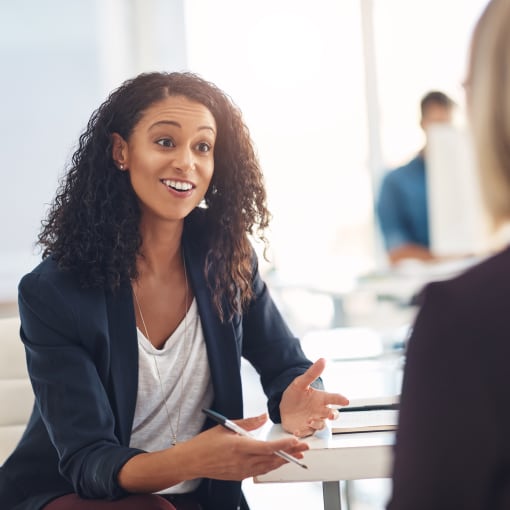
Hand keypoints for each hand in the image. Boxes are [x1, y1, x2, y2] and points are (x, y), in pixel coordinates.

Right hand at [183, 413, 308, 480]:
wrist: (192, 461)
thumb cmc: (206, 443)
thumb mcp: (226, 426)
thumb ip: (248, 422)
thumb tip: (263, 416)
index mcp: (239, 447)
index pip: (267, 447)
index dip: (284, 444)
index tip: (295, 440)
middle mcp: (242, 461)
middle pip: (272, 458)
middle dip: (291, 453)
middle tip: (304, 447)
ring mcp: (241, 471)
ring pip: (268, 467)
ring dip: (284, 461)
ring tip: (297, 455)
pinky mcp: (239, 476)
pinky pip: (260, 472)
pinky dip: (271, 466)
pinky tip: (278, 462)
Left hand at [280, 358, 348, 436]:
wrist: (283, 407)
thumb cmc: (295, 394)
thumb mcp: (301, 382)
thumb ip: (312, 373)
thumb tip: (323, 359)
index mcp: (321, 399)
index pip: (334, 398)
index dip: (340, 399)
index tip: (345, 400)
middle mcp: (320, 411)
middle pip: (332, 415)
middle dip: (332, 415)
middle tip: (330, 414)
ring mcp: (314, 421)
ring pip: (321, 425)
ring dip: (317, 423)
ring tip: (309, 420)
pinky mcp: (305, 430)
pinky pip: (306, 433)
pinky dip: (303, 433)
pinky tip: (297, 431)